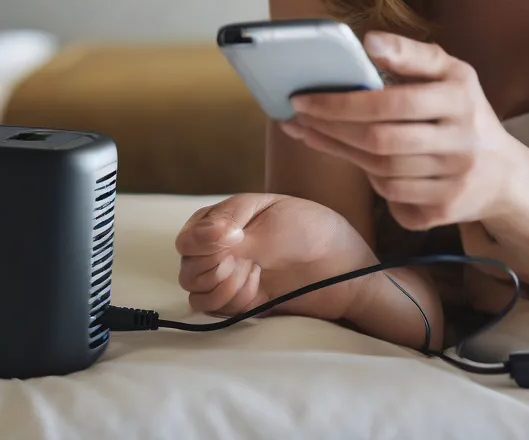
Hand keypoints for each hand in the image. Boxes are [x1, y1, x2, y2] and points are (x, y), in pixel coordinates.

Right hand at [175, 193, 377, 322]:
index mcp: (223, 218)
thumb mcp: (274, 220)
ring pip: (195, 290)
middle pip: (188, 266)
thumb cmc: (310, 230)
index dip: (203, 242)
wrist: (340, 268)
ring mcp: (227, 275)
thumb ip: (235, 232)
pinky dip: (232, 301)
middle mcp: (218, 247)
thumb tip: (202, 237)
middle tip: (249, 260)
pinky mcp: (237, 301)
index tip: (234, 240)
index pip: (188, 237)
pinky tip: (257, 289)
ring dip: (224, 285)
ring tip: (256, 273)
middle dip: (216, 267)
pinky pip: (212, 310)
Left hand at [282, 32, 517, 230]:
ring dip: (340, 151)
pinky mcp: (445, 210)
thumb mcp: (449, 71)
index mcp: (461, 97)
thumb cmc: (464, 109)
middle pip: (380, 141)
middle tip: (298, 116)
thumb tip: (369, 42)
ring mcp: (455, 180)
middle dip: (331, 128)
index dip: (342, 103)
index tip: (304, 97)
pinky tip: (354, 160)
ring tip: (312, 133)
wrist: (503, 173)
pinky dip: (369, 179)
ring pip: (381, 172)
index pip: (392, 102)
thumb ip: (410, 54)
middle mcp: (462, 141)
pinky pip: (392, 198)